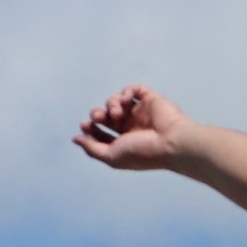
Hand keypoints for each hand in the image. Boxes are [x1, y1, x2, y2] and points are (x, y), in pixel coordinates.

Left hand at [76, 83, 196, 173]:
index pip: (102, 133)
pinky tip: (126, 100)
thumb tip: (76, 139)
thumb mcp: (112, 156)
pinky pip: (133, 89)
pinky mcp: (150, 100)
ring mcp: (141, 113)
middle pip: (106, 115)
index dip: (91, 128)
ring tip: (117, 112)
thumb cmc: (143, 152)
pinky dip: (126, 92)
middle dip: (98, 115)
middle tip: (98, 117)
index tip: (85, 125)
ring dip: (111, 104)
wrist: (171, 141)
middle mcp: (131, 127)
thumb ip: (92, 148)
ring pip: (116, 101)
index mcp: (124, 143)